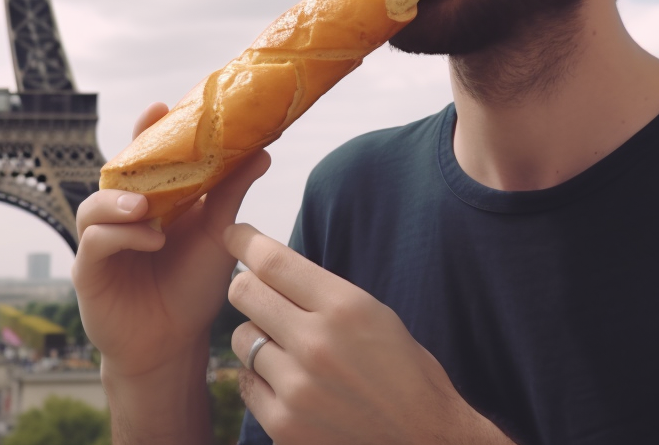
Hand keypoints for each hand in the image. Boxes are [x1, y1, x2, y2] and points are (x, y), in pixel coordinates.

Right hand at [72, 102, 269, 380]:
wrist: (174, 344)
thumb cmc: (193, 285)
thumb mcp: (218, 233)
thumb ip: (231, 193)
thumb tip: (262, 151)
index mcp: (153, 198)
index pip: (145, 157)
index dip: (148, 130)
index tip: (160, 107)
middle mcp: (122, 214)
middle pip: (115, 174)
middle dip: (128, 153)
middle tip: (148, 141)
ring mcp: (102, 241)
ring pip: (95, 206)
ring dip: (119, 200)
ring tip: (146, 206)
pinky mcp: (90, 271)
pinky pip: (95, 243)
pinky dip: (120, 235)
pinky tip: (151, 239)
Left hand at [224, 224, 512, 444]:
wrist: (424, 438)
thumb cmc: (404, 370)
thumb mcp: (373, 312)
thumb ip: (321, 290)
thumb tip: (270, 266)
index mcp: (344, 306)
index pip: (273, 260)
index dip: (245, 240)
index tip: (234, 234)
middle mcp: (316, 344)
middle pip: (244, 292)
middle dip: (248, 285)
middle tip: (260, 291)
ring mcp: (297, 388)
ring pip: (242, 338)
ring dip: (257, 335)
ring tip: (288, 346)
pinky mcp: (284, 426)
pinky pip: (247, 383)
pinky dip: (262, 378)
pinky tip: (291, 382)